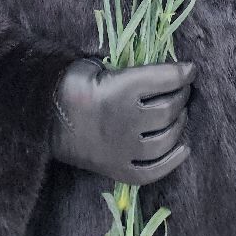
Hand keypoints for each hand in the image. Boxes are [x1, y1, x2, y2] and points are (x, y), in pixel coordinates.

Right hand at [50, 59, 194, 184]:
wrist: (44, 117)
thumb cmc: (73, 84)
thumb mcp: (99, 65)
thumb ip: (129, 69)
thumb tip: (160, 70)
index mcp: (121, 87)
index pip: (166, 79)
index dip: (183, 72)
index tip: (191, 69)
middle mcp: (126, 119)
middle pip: (170, 109)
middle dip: (183, 97)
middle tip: (183, 90)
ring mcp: (123, 147)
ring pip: (166, 138)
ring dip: (180, 123)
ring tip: (180, 114)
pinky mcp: (118, 169)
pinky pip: (152, 170)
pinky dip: (173, 160)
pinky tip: (183, 148)